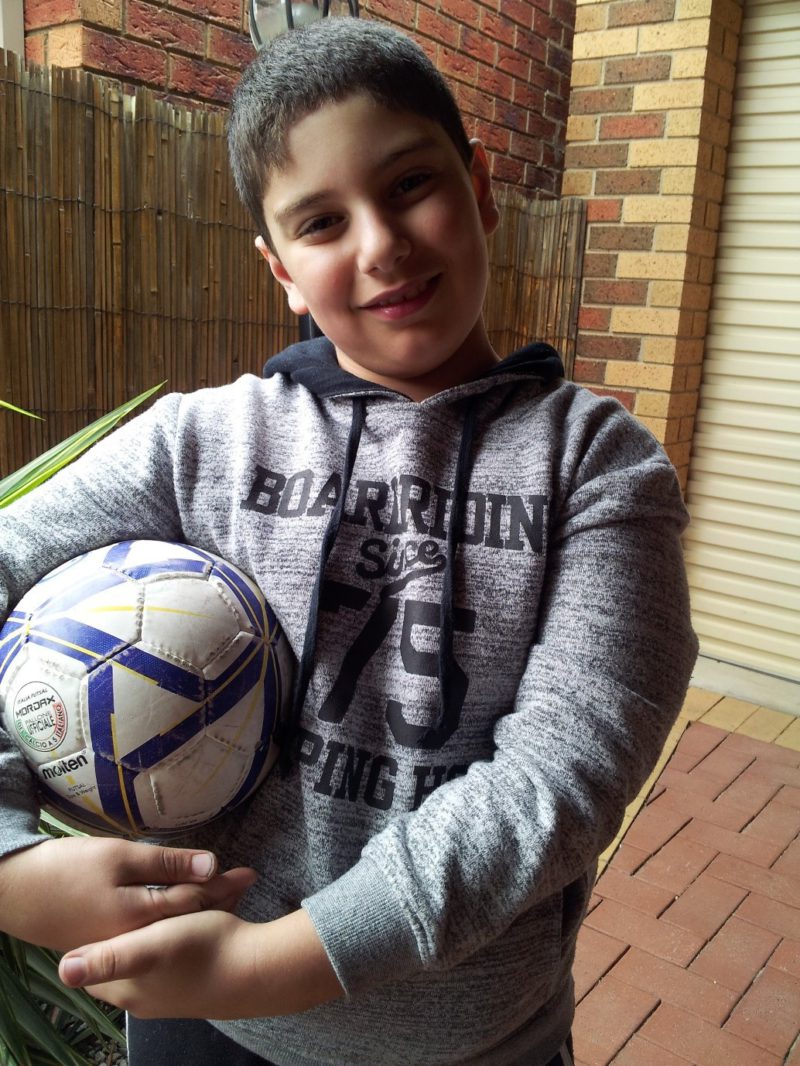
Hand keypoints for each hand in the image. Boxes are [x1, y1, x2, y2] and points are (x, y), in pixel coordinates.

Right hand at [0, 836, 256, 951]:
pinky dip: (174, 915)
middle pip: (187, 918)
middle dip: (219, 898)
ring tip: (229, 893)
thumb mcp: (119, 857)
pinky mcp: (108, 941)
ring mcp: (120, 945)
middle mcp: (135, 941)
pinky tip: (186, 907)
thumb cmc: (68, 869)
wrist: (15, 892)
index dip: (223, 885)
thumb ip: (165, 863)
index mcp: (139, 920)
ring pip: (172, 926)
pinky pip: (153, 930)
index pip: (193, 901)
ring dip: (201, 907)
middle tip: (247, 880)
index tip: (249, 873)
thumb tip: (213, 864)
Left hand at [59, 908, 343, 1018]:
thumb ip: (107, 958)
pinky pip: (187, 941)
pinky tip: (210, 901)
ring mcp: (173, 986)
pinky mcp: (199, 973)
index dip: (94, 932)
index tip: (103, 900)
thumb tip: (61, 970)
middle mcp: (145, 993)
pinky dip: (195, 918)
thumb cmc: (200, 951)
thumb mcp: (150, 948)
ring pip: (161, 939)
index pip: (93, 961)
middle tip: (150, 888)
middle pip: (129, 947)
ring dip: (173, 912)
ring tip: (187, 889)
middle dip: (140, 915)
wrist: (258, 968)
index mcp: (126, 989)